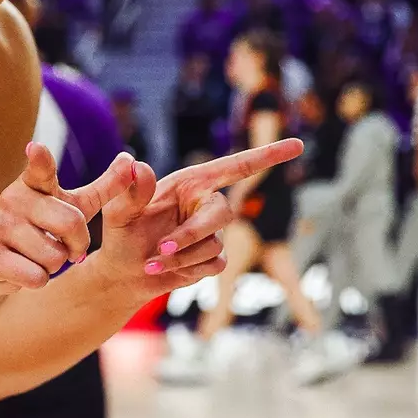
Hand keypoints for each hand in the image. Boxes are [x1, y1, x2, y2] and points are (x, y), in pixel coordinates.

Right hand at [0, 143, 137, 294]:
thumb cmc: (38, 229)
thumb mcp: (71, 206)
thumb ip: (102, 186)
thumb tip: (132, 159)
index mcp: (32, 185)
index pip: (40, 170)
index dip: (40, 160)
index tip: (37, 148)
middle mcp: (11, 200)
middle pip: (71, 224)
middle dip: (76, 245)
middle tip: (63, 247)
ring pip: (54, 257)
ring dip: (53, 267)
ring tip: (36, 258)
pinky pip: (36, 278)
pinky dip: (36, 281)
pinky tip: (21, 271)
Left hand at [85, 139, 305, 306]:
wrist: (123, 272)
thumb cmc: (121, 235)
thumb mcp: (119, 212)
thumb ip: (130, 191)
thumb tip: (134, 163)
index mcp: (190, 183)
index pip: (234, 166)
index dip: (267, 155)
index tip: (298, 145)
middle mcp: (205, 204)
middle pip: (223, 213)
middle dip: (193, 233)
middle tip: (162, 247)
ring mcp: (212, 232)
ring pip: (215, 244)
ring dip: (182, 256)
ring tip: (152, 260)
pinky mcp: (212, 258)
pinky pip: (214, 264)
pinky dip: (186, 269)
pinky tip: (162, 270)